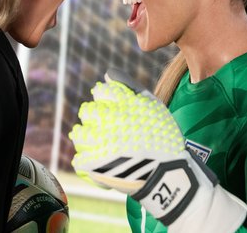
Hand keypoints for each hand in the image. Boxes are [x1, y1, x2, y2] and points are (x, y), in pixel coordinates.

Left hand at [69, 69, 246, 232]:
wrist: (166, 173)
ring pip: (79, 134)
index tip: (110, 108)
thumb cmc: (162, 137)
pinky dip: (86, 161)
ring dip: (85, 137)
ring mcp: (100, 141)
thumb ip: (130, 86)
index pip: (100, 92)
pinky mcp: (94, 164)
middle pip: (87, 111)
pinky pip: (79, 159)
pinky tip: (97, 161)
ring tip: (98, 144)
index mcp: (122, 103)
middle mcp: (109, 118)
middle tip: (104, 127)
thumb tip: (107, 72)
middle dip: (92, 116)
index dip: (103, 98)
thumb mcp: (152, 105)